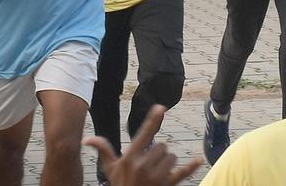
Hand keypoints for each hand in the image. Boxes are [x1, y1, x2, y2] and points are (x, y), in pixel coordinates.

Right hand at [84, 106, 202, 185]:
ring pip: (171, 158)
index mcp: (131, 158)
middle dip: (158, 153)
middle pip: (161, 147)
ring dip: (168, 162)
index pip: (144, 134)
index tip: (161, 107)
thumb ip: (103, 150)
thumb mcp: (110, 169)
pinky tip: (198, 160)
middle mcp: (144, 166)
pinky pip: (182, 173)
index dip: (152, 120)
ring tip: (157, 171)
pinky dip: (191, 167)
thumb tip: (86, 139)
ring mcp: (157, 177)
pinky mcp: (167, 185)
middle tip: (149, 163)